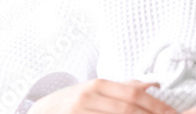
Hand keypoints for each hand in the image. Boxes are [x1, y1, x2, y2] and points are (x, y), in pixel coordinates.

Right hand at [29, 79, 176, 113]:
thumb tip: (153, 84)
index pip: (134, 95)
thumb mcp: (94, 90)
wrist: (39, 112)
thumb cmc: (70, 102)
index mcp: (98, 85)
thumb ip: (122, 87)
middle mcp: (88, 97)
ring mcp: (78, 113)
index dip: (156, 106)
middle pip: (127, 110)